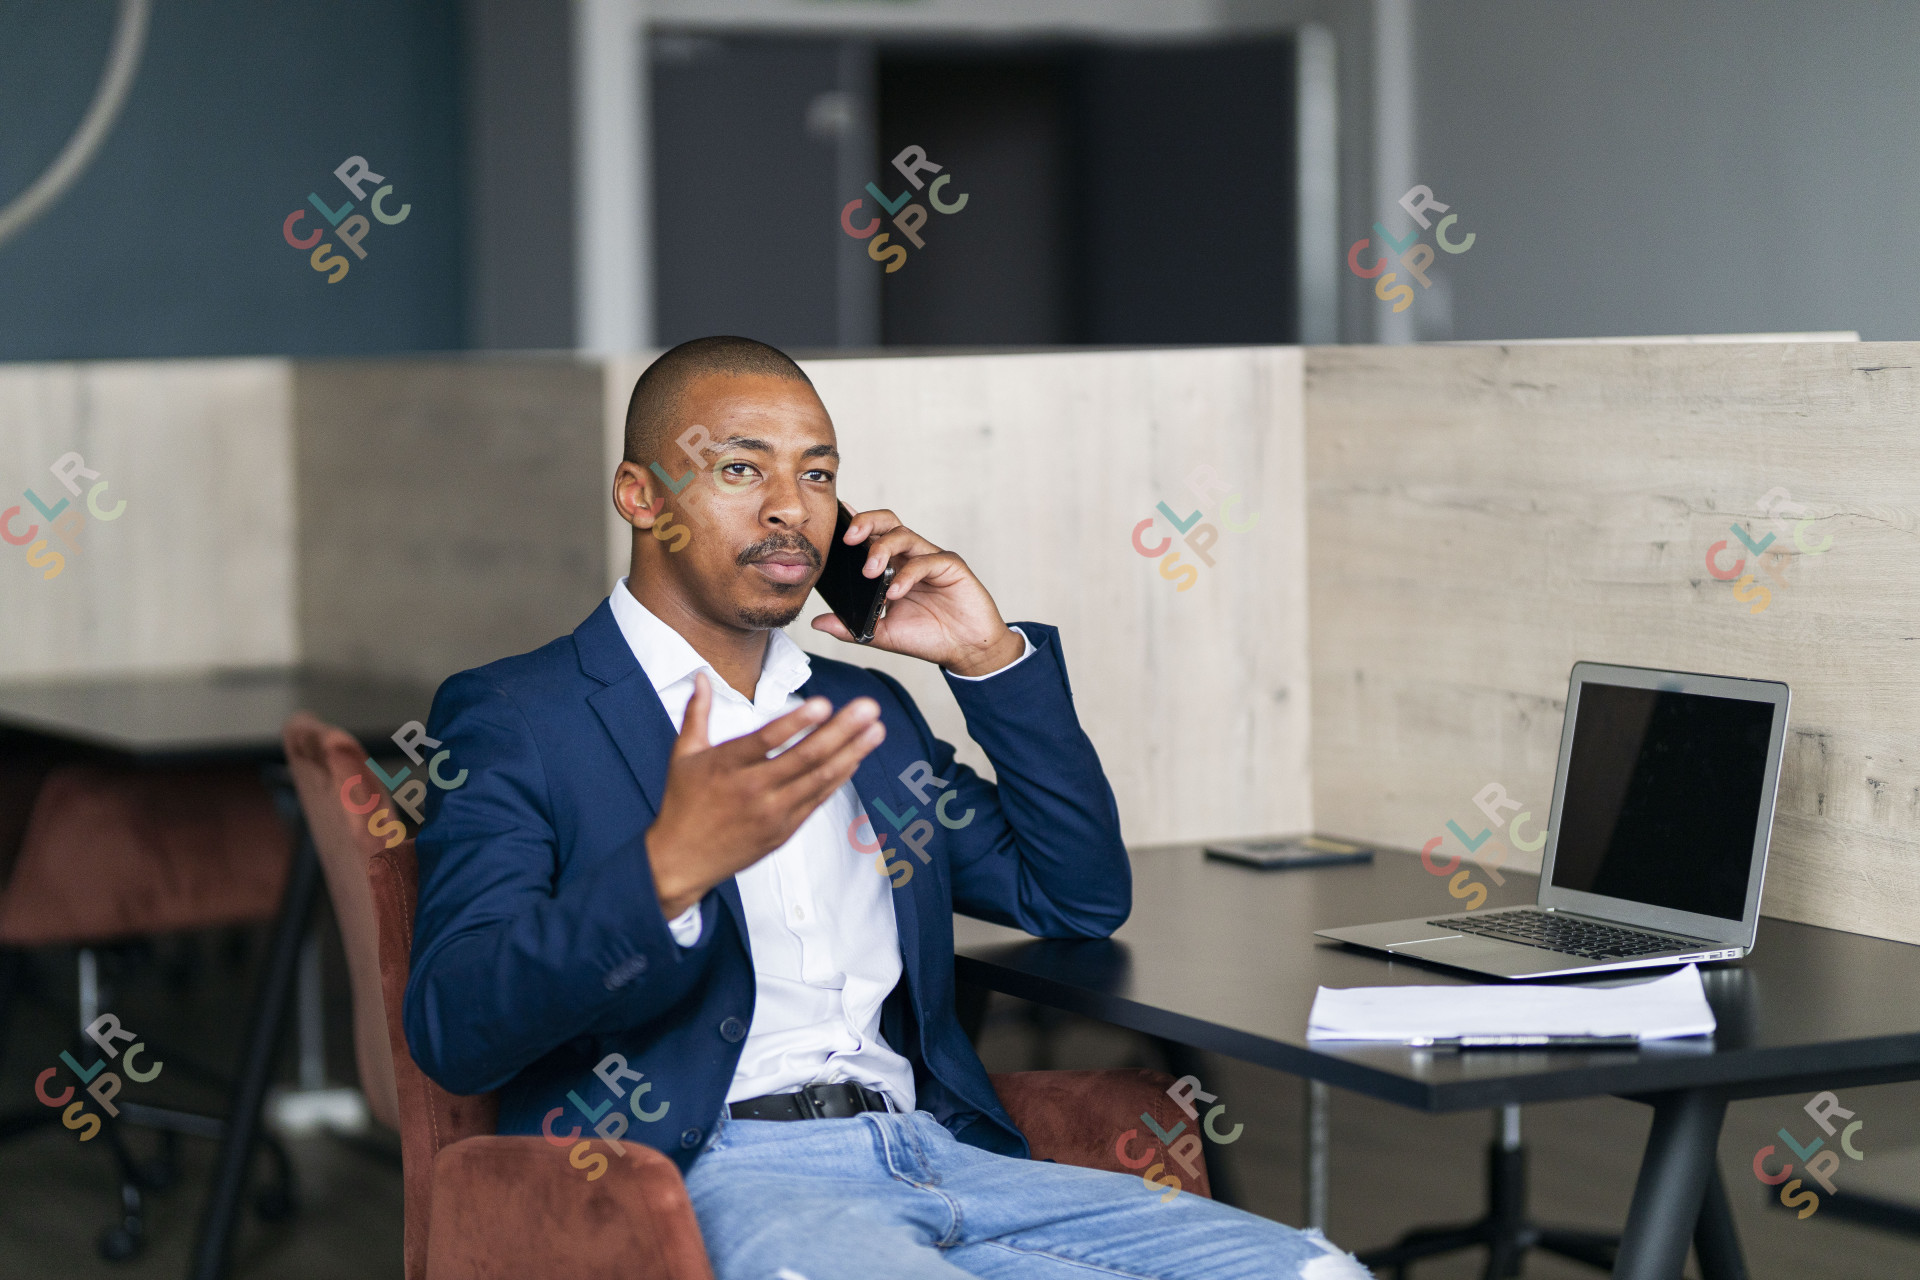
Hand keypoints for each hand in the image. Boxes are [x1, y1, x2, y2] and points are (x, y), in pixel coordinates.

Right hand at [646, 673, 885, 918]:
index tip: (824, 703)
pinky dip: (840, 777)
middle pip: (804, 758)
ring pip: (819, 779)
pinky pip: (819, 799)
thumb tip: (701, 676)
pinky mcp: (785, 829)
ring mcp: (772, 812)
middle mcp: (753, 789)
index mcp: (727, 766)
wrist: (682, 860)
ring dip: (852, 752)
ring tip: (876, 729)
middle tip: (868, 708)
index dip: (797, 722)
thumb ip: (698, 712)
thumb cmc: (683, 803)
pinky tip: (857, 757)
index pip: (767, 740)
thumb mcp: (684, 754)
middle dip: (842, 731)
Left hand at [809, 508, 1024, 676]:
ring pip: (904, 534)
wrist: (966, 650)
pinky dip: (907, 574)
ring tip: (870, 571)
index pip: (871, 535)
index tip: (833, 519)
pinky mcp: (951, 566)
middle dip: (865, 522)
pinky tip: (895, 593)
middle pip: (887, 522)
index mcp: (893, 566)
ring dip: (883, 548)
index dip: (853, 523)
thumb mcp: (882, 635)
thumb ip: (851, 628)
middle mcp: (910, 557)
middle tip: (849, 539)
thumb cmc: (928, 637)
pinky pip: (926, 560)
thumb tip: (818, 623)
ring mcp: (930, 559)